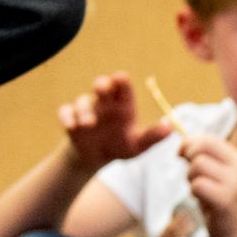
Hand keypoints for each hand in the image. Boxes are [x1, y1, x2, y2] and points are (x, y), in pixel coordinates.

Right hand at [59, 73, 173, 174]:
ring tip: (88, 123)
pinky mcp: (71, 119)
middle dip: (101, 85)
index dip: (120, 80)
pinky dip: (67, 117)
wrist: (97, 158)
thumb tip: (170, 128)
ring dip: (84, 110)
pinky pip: (65, 112)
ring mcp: (86, 109)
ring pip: (82, 101)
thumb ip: (153, 136)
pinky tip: (70, 126)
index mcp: (122, 104)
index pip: (122, 86)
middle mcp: (104, 102)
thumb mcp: (138, 145)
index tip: (120, 78)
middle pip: (101, 86)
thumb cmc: (121, 146)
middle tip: (102, 89)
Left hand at [179, 133, 236, 236]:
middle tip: (190, 175)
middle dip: (188, 160)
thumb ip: (203, 157)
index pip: (208, 139)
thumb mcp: (217, 175)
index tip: (181, 155)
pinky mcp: (225, 199)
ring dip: (191, 178)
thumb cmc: (222, 203)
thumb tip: (182, 142)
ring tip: (200, 191)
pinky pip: (198, 185)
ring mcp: (234, 183)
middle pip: (200, 149)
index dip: (189, 144)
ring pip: (197, 166)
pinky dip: (194, 193)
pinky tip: (203, 201)